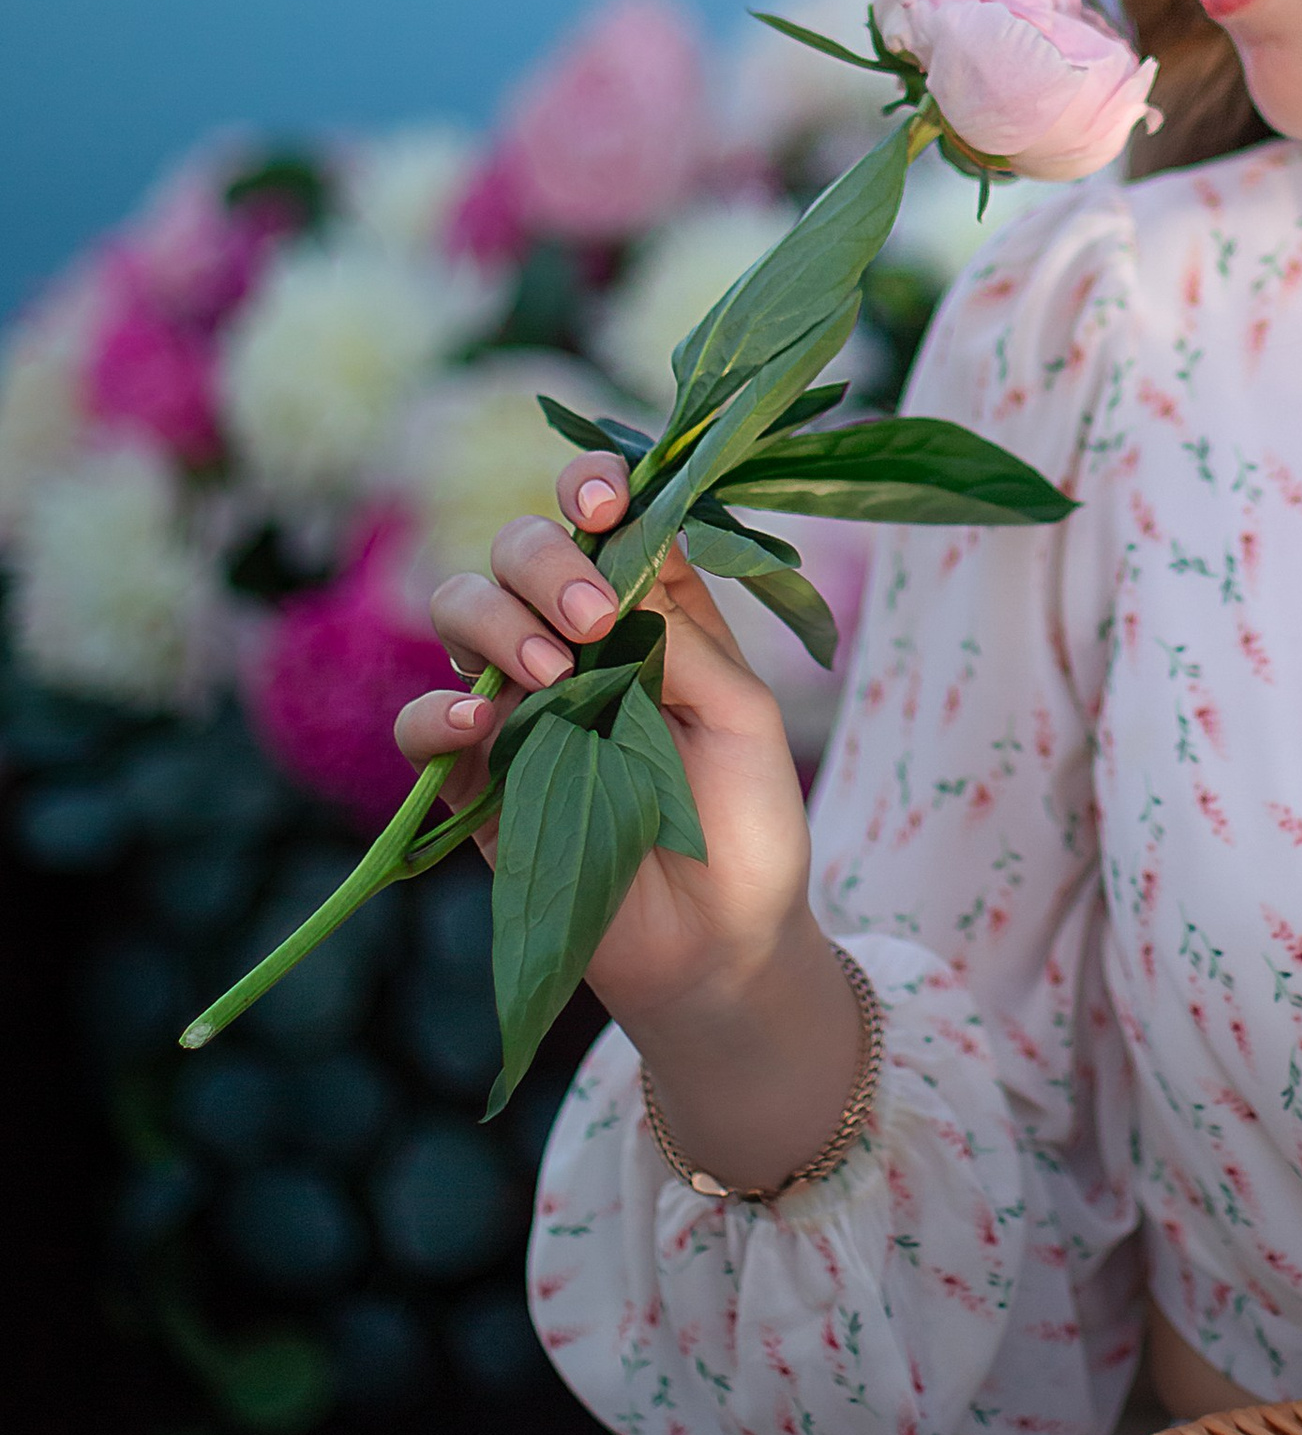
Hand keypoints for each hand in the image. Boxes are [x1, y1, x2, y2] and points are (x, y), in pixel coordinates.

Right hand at [393, 451, 811, 1035]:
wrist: (719, 947)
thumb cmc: (747, 824)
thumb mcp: (743, 717)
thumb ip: (685, 635)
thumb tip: (628, 555)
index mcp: (649, 612)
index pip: (603, 519)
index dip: (590, 487)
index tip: (601, 504)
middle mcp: (575, 644)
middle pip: (519, 550)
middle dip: (544, 560)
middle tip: (592, 618)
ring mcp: (518, 706)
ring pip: (459, 612)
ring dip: (496, 622)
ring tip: (552, 672)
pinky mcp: (477, 780)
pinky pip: (422, 725)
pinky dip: (436, 711)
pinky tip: (479, 721)